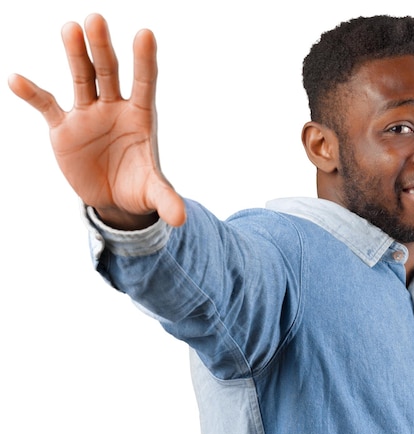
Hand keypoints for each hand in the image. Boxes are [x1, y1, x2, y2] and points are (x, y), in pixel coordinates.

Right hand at [8, 13, 185, 229]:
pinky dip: (32, 93)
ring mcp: (88, 114)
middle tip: (96, 19)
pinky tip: (17, 80)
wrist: (113, 198)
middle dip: (102, 48)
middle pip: (109, 72)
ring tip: (70, 29)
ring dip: (75, 55)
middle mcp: (114, 108)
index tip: (145, 34)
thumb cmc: (138, 187)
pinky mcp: (63, 127)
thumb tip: (180, 220)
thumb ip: (166, 200)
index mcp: (140, 117)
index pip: (144, 84)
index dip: (144, 61)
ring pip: (81, 79)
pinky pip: (46, 106)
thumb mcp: (152, 193)